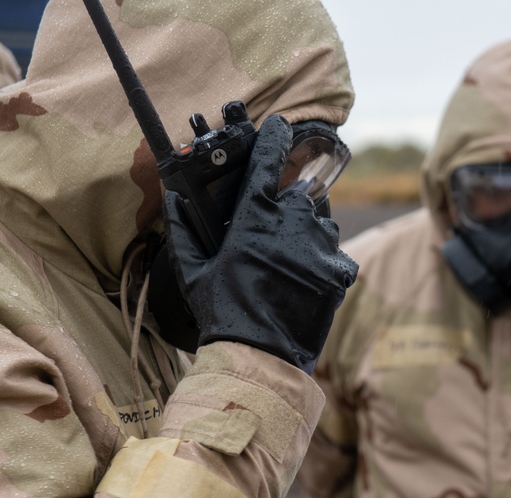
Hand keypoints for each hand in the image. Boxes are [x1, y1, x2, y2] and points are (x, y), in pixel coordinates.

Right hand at [164, 115, 357, 372]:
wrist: (260, 356)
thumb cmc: (223, 312)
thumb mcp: (194, 270)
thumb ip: (182, 228)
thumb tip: (172, 198)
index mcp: (257, 216)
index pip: (270, 160)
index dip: (275, 138)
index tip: (279, 127)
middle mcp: (294, 223)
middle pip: (298, 194)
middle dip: (287, 204)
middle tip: (272, 230)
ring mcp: (321, 246)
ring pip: (320, 223)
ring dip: (306, 233)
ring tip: (286, 261)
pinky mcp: (339, 270)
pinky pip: (333, 253)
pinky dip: (321, 261)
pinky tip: (303, 279)